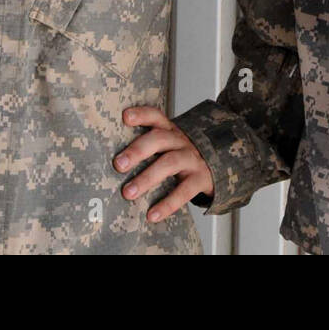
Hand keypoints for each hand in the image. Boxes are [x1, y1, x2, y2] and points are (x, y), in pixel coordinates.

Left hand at [114, 106, 212, 222]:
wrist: (220, 165)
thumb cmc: (180, 155)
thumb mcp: (167, 145)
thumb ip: (145, 146)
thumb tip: (109, 160)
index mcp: (169, 130)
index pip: (155, 116)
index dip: (141, 115)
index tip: (125, 117)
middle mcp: (180, 141)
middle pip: (159, 139)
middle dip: (137, 151)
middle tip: (118, 165)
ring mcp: (192, 159)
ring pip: (169, 163)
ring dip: (147, 178)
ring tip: (128, 193)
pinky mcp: (200, 179)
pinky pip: (184, 191)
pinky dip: (167, 204)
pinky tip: (152, 214)